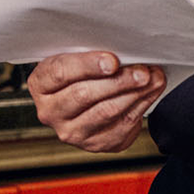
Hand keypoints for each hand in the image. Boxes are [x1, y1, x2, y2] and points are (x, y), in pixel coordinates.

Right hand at [26, 52, 165, 152]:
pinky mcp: (96, 144)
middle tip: (142, 71)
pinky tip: (151, 92)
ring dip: (134, 94)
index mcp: (40, 84)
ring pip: (105, 112)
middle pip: (84, 95)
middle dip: (118, 81)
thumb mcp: (74, 56)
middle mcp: (50, 112)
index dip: (88, 65)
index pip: (61, 72)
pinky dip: (141, 106)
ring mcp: (71, 132)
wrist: (84, 100)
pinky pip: (121, 126)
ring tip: (153, 78)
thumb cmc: (80, 71)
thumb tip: (123, 50)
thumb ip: (89, 53)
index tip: (113, 60)